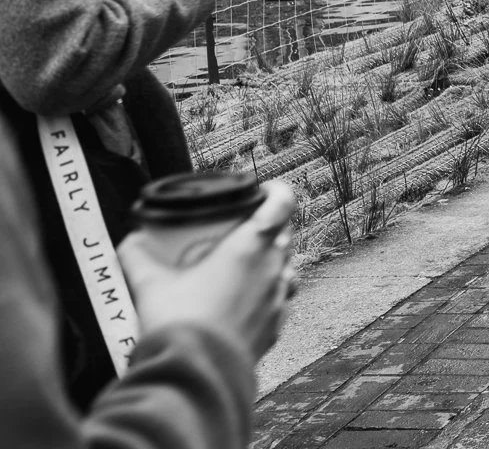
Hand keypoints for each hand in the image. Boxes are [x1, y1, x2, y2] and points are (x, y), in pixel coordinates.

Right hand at [122, 181, 297, 358]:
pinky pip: (278, 301)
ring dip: (268, 263)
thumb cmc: (178, 322)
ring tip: (238, 270)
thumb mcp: (149, 283)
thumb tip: (128, 243)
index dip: (277, 192)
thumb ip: (136, 256)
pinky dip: (264, 296)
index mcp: (250, 246)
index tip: (262, 192)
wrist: (194, 372)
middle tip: (237, 236)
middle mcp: (273, 267)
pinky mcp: (276, 326)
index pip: (282, 203)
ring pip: (286, 268)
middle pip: (283, 235)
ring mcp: (278, 298)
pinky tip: (240, 304)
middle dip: (265, 230)